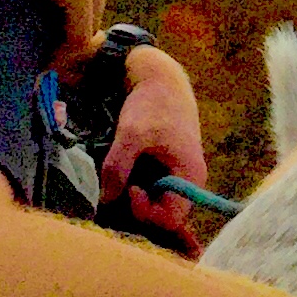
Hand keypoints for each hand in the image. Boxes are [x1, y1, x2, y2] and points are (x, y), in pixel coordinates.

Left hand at [99, 45, 205, 254]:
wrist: (161, 79)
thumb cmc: (153, 104)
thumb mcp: (132, 134)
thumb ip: (118, 168)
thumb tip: (105, 199)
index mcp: (190, 175)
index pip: (172, 218)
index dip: (147, 212)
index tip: (130, 189)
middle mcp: (189, 180)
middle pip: (165, 213)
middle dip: (139, 208)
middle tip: (119, 188)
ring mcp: (178, 174)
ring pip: (157, 201)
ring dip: (135, 197)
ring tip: (118, 181)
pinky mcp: (167, 168)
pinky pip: (153, 188)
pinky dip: (136, 186)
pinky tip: (123, 175)